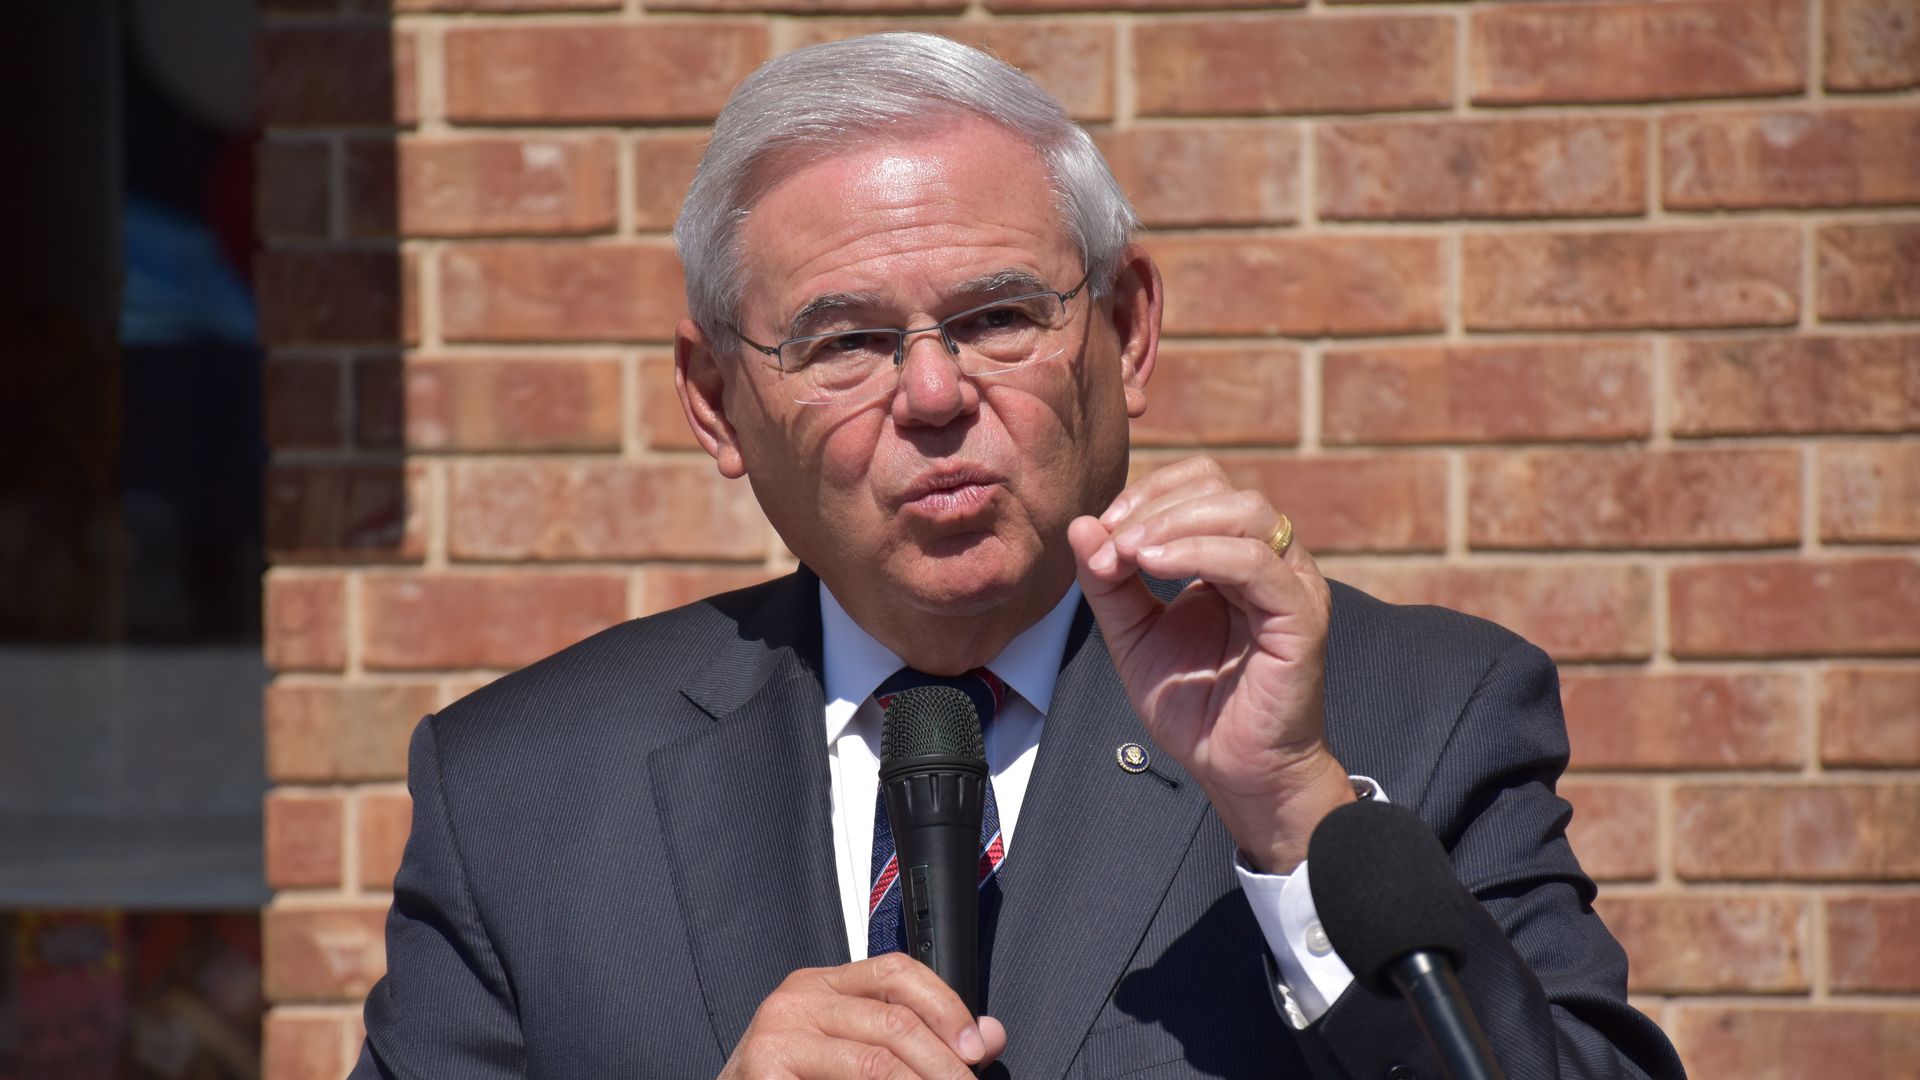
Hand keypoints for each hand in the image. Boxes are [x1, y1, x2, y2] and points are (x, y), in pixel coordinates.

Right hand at [720, 953, 1007, 1078]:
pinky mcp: (764, 1073)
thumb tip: (990, 1036)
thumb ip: (920, 1039)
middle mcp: (796, 999)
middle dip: (944, 1063)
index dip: (947, 1006)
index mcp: (821, 983)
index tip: (977, 1049)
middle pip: (893, 1020)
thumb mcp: (857, 1053)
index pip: (896, 970)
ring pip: (875, 1062)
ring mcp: (776, 1036)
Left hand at [1067, 456, 1354, 872]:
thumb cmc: (1194, 708)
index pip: (1201, 486)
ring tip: (1129, 553)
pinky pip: (1256, 563)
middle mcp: (1271, 562)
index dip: (1148, 495)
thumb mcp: (1133, 637)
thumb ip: (1108, 582)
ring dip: (1175, 523)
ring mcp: (1292, 585)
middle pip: (1224, 487)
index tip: (1101, 530)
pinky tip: (1155, 567)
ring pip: (1247, 512)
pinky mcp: (1301, 616)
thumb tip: (1081, 524)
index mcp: (1235, 558)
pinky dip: (1200, 553)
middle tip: (1111, 544)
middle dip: (1155, 506)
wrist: (1235, 772)